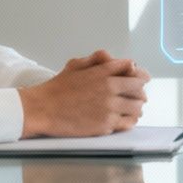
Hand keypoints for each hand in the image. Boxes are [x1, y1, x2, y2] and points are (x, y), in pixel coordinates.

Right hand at [18, 50, 149, 135]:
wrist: (43, 109)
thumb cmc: (57, 88)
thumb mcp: (75, 65)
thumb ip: (96, 59)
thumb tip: (113, 58)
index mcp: (103, 72)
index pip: (133, 69)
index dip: (138, 74)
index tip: (140, 78)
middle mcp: (110, 88)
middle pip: (139, 88)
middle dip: (139, 91)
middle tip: (138, 95)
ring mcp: (109, 107)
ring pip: (137, 107)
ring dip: (136, 107)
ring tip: (132, 108)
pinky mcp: (106, 125)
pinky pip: (128, 123)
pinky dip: (130, 121)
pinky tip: (126, 120)